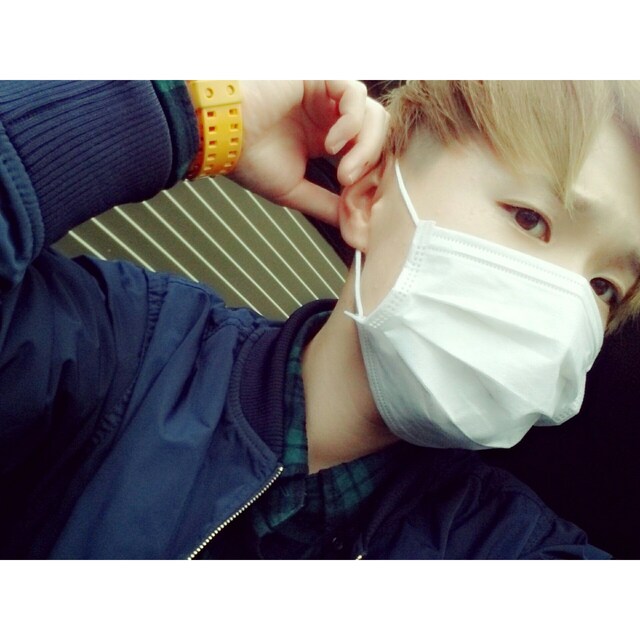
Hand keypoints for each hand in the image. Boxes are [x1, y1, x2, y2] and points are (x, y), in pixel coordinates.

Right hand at [229, 81, 388, 225]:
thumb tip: (352, 224)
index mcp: (327, 137)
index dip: (372, 176)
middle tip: (351, 186)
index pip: (369, 152)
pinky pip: (354, 95)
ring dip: (364, 148)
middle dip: (372, 165)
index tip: (359, 202)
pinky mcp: (321, 77)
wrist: (219, 136)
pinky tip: (331, 145)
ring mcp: (328, 94)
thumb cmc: (247, 159)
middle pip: (379, 134)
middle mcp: (331, 115)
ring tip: (343, 172)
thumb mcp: (294, 190)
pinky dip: (350, 124)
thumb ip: (325, 203)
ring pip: (373, 115)